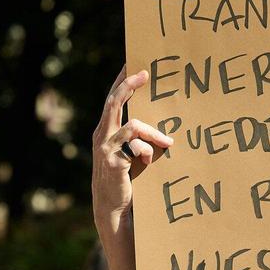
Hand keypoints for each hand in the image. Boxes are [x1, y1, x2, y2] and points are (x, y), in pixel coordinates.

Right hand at [91, 65, 174, 227]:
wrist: (114, 208)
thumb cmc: (128, 180)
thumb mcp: (134, 153)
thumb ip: (142, 137)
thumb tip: (165, 125)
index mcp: (106, 130)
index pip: (113, 99)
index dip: (122, 80)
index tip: (133, 61)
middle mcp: (102, 135)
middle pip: (114, 101)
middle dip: (129, 85)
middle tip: (144, 73)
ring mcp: (106, 148)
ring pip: (133, 126)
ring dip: (153, 133)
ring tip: (167, 143)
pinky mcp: (114, 162)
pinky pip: (136, 147)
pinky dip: (146, 152)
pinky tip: (149, 161)